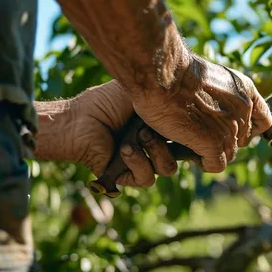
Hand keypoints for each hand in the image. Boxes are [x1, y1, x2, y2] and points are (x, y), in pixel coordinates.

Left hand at [35, 81, 178, 187]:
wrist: (78, 119)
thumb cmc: (105, 102)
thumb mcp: (141, 93)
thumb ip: (164, 95)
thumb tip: (190, 95)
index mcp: (160, 127)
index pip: (186, 137)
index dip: (191, 133)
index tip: (193, 122)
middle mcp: (154, 146)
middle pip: (184, 154)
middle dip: (176, 139)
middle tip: (159, 124)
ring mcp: (142, 162)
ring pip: (168, 168)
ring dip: (156, 151)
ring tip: (138, 136)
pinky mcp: (128, 177)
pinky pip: (147, 179)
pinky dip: (138, 162)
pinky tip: (125, 149)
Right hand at [130, 54, 271, 172]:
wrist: (164, 74)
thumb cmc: (178, 73)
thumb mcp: (213, 77)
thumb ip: (224, 96)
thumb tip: (219, 113)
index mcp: (246, 91)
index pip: (263, 121)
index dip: (249, 130)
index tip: (232, 130)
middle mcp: (244, 110)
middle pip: (241, 141)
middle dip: (222, 139)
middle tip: (199, 131)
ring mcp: (231, 128)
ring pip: (228, 154)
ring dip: (210, 151)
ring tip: (190, 139)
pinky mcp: (215, 143)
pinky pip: (216, 164)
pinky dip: (203, 162)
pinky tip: (189, 150)